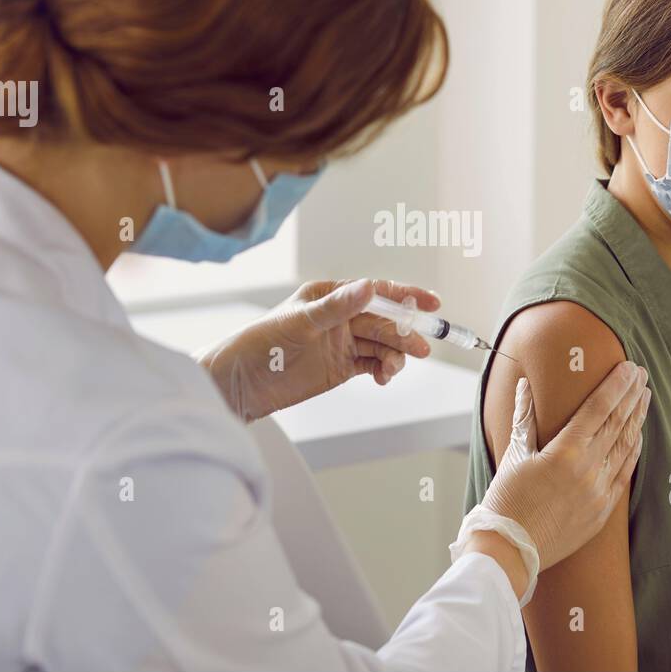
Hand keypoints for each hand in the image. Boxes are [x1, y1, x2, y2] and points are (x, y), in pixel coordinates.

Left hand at [202, 278, 439, 421]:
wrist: (240, 384)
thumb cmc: (259, 344)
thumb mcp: (299, 322)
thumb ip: (337, 307)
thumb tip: (369, 287)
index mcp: (329, 295)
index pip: (375, 291)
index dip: (405, 295)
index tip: (430, 303)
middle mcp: (339, 316)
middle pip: (383, 320)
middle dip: (403, 332)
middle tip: (418, 348)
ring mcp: (341, 342)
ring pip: (381, 344)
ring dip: (394, 355)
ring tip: (394, 369)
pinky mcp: (341, 366)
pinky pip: (373, 364)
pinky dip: (383, 370)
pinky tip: (384, 377)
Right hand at [480, 361, 649, 570]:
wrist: (512, 548)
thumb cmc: (507, 500)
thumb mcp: (515, 453)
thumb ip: (524, 416)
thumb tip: (524, 385)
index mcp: (565, 451)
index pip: (598, 408)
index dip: (615, 385)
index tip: (628, 368)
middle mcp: (588, 469)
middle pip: (617, 423)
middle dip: (631, 395)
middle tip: (642, 374)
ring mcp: (599, 491)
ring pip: (625, 447)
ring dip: (637, 419)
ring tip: (645, 397)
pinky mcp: (603, 511)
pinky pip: (624, 474)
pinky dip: (632, 452)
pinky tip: (638, 436)